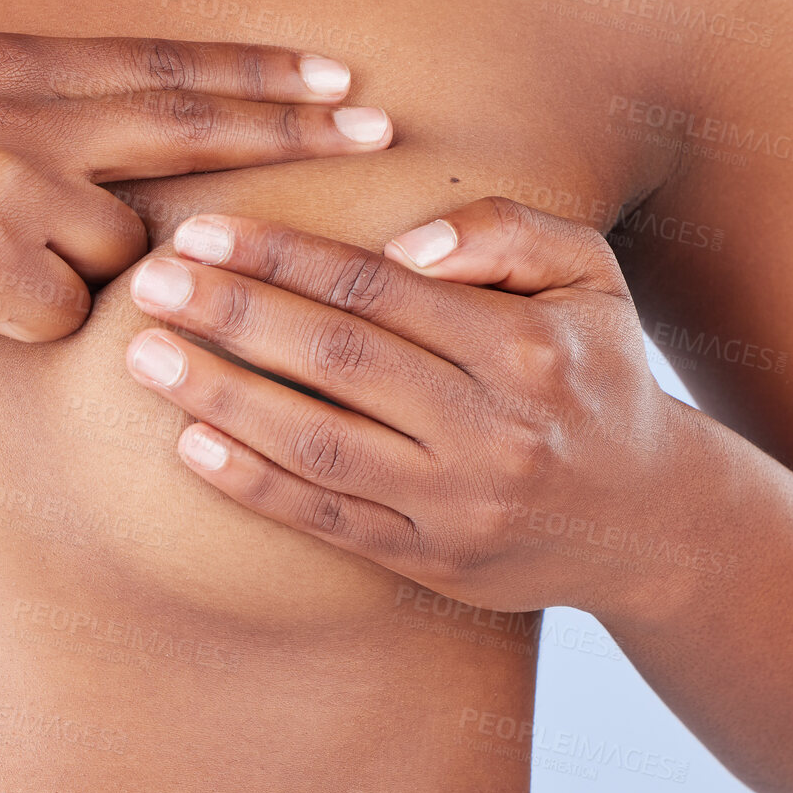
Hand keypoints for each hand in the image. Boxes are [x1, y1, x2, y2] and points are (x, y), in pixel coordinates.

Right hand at [0, 0, 391, 349]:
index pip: (159, 65)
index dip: (253, 72)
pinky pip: (59, 313)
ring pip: (120, 245)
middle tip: (379, 130)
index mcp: (0, 64)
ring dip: (83, 262)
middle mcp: (21, 117)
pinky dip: (27, 317)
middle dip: (293, 127)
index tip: (333, 76)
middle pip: (188, 123)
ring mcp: (7, 186)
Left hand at [123, 197, 681, 615]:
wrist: (649, 516)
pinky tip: (190, 446)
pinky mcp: (434, 561)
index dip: (283, 256)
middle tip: (148, 282)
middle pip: (337, 359)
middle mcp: (492, 427)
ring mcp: (460, 503)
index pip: (379, 288)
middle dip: (232, 315)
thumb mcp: (589, 276)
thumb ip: (505, 232)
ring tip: (144, 355)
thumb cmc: (599, 372)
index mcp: (525, 346)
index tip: (204, 232)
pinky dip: (255, 484)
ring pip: (320, 443)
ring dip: (221, 397)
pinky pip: (330, 520)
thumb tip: (403, 242)